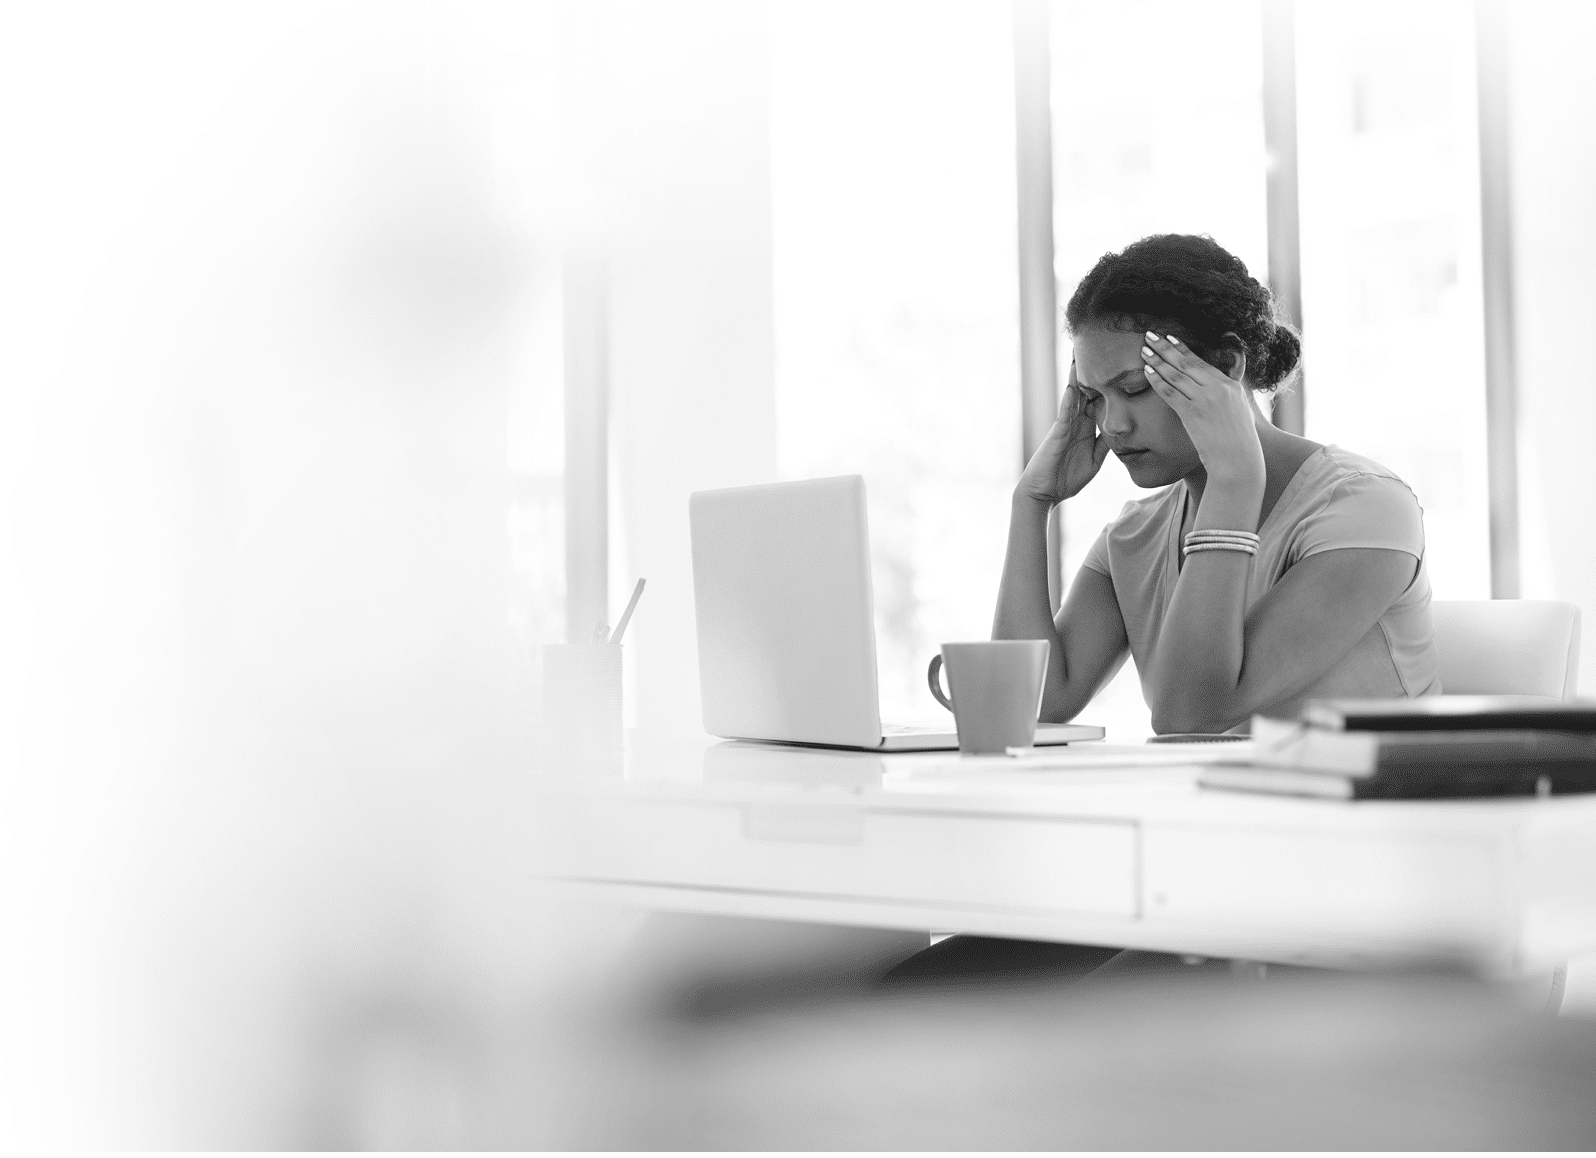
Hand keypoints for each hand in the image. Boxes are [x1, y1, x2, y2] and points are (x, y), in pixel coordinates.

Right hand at [1015, 364, 1109, 506]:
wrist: (1044, 494)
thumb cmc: (1066, 479)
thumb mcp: (1094, 461)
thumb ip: (1104, 445)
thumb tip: (1120, 431)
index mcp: (1085, 427)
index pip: (1098, 400)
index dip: (1106, 383)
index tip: (1116, 364)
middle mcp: (1075, 422)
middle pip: (1085, 390)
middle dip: (1090, 370)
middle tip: (1097, 346)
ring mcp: (1065, 426)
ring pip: (1073, 396)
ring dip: (1077, 377)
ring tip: (1080, 355)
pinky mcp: (1057, 434)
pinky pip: (1064, 414)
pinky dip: (1069, 400)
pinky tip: (1074, 386)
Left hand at [1140, 333, 1264, 484]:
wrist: (1239, 461)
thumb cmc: (1238, 442)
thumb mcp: (1240, 412)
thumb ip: (1229, 395)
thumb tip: (1222, 387)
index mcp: (1230, 386)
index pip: (1202, 362)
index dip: (1183, 349)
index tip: (1169, 338)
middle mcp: (1219, 388)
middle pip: (1187, 363)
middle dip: (1166, 347)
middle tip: (1150, 334)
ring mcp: (1206, 400)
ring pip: (1177, 375)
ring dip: (1158, 360)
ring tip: (1144, 350)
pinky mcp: (1193, 413)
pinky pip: (1171, 393)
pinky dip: (1158, 381)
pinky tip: (1146, 371)